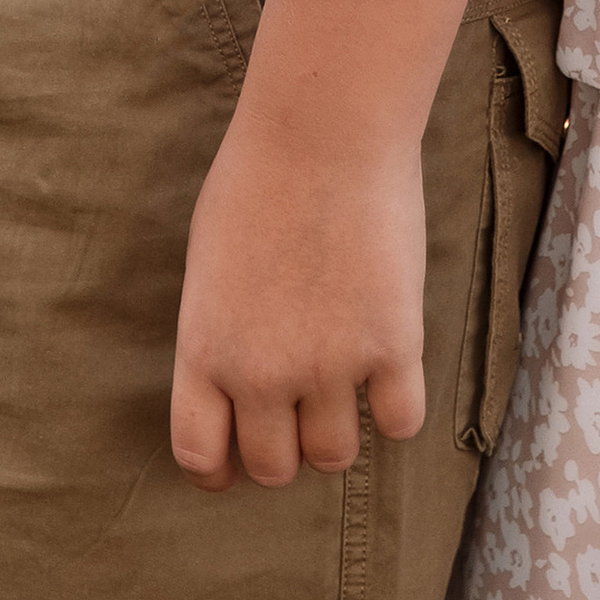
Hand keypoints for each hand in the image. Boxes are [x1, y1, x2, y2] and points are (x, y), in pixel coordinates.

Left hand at [171, 106, 428, 489]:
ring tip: (345, 387)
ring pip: (335, 456)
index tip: (236, 460)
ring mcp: (329, 366)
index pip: (200, 454)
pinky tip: (390, 372)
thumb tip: (234, 378)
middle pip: (274, 467)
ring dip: (338, 431)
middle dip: (285, 449)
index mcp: (205, 350)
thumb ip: (219, 330)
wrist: (324, 130)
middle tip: (299, 413)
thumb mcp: (208, 261)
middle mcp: (261, 374)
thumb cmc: (258, 176)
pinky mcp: (392, 347)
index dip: (219, 469)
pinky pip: (399, 422)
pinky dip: (395, 410)